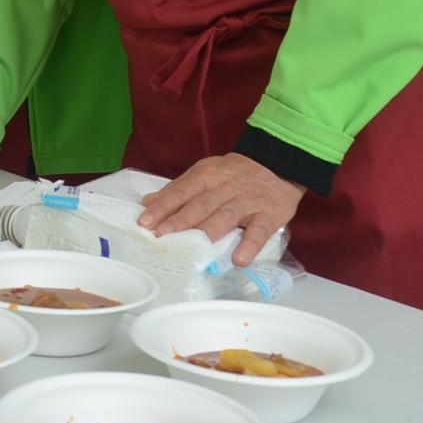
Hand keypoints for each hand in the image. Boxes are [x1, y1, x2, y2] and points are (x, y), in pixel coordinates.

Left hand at [137, 153, 305, 265]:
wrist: (277, 162)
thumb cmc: (234, 174)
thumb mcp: (205, 173)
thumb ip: (178, 188)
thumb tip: (148, 201)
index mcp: (206, 175)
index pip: (181, 191)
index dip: (163, 206)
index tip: (145, 222)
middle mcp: (225, 187)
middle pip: (200, 205)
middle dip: (179, 221)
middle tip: (160, 236)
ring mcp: (247, 201)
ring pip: (225, 217)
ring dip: (208, 233)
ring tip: (192, 250)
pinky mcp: (269, 214)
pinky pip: (259, 231)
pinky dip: (250, 245)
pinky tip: (239, 260)